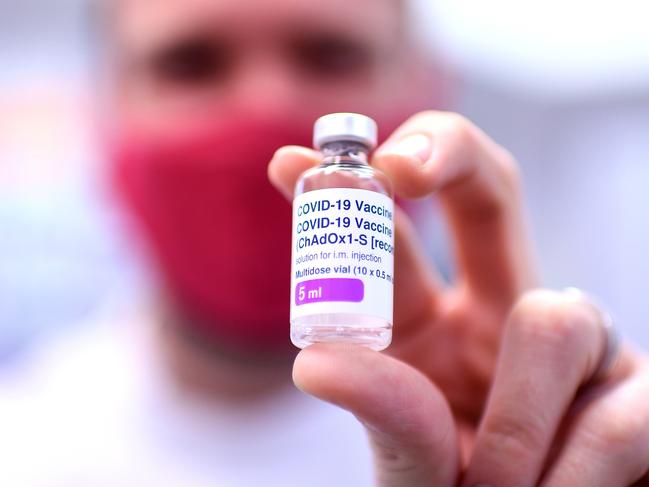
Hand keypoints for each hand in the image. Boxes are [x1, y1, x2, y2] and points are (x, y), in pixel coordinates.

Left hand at [268, 111, 648, 485]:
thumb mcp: (408, 458)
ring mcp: (580, 345)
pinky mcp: (639, 391)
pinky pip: (612, 414)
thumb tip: (317, 362)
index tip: (290, 162)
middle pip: (487, 191)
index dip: (349, 190)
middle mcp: (499, 315)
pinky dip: (568, 477)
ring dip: (512, 425)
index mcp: (427, 327)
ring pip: (554, 320)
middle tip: (398, 165)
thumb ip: (380, 409)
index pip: (393, 237)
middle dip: (447, 154)